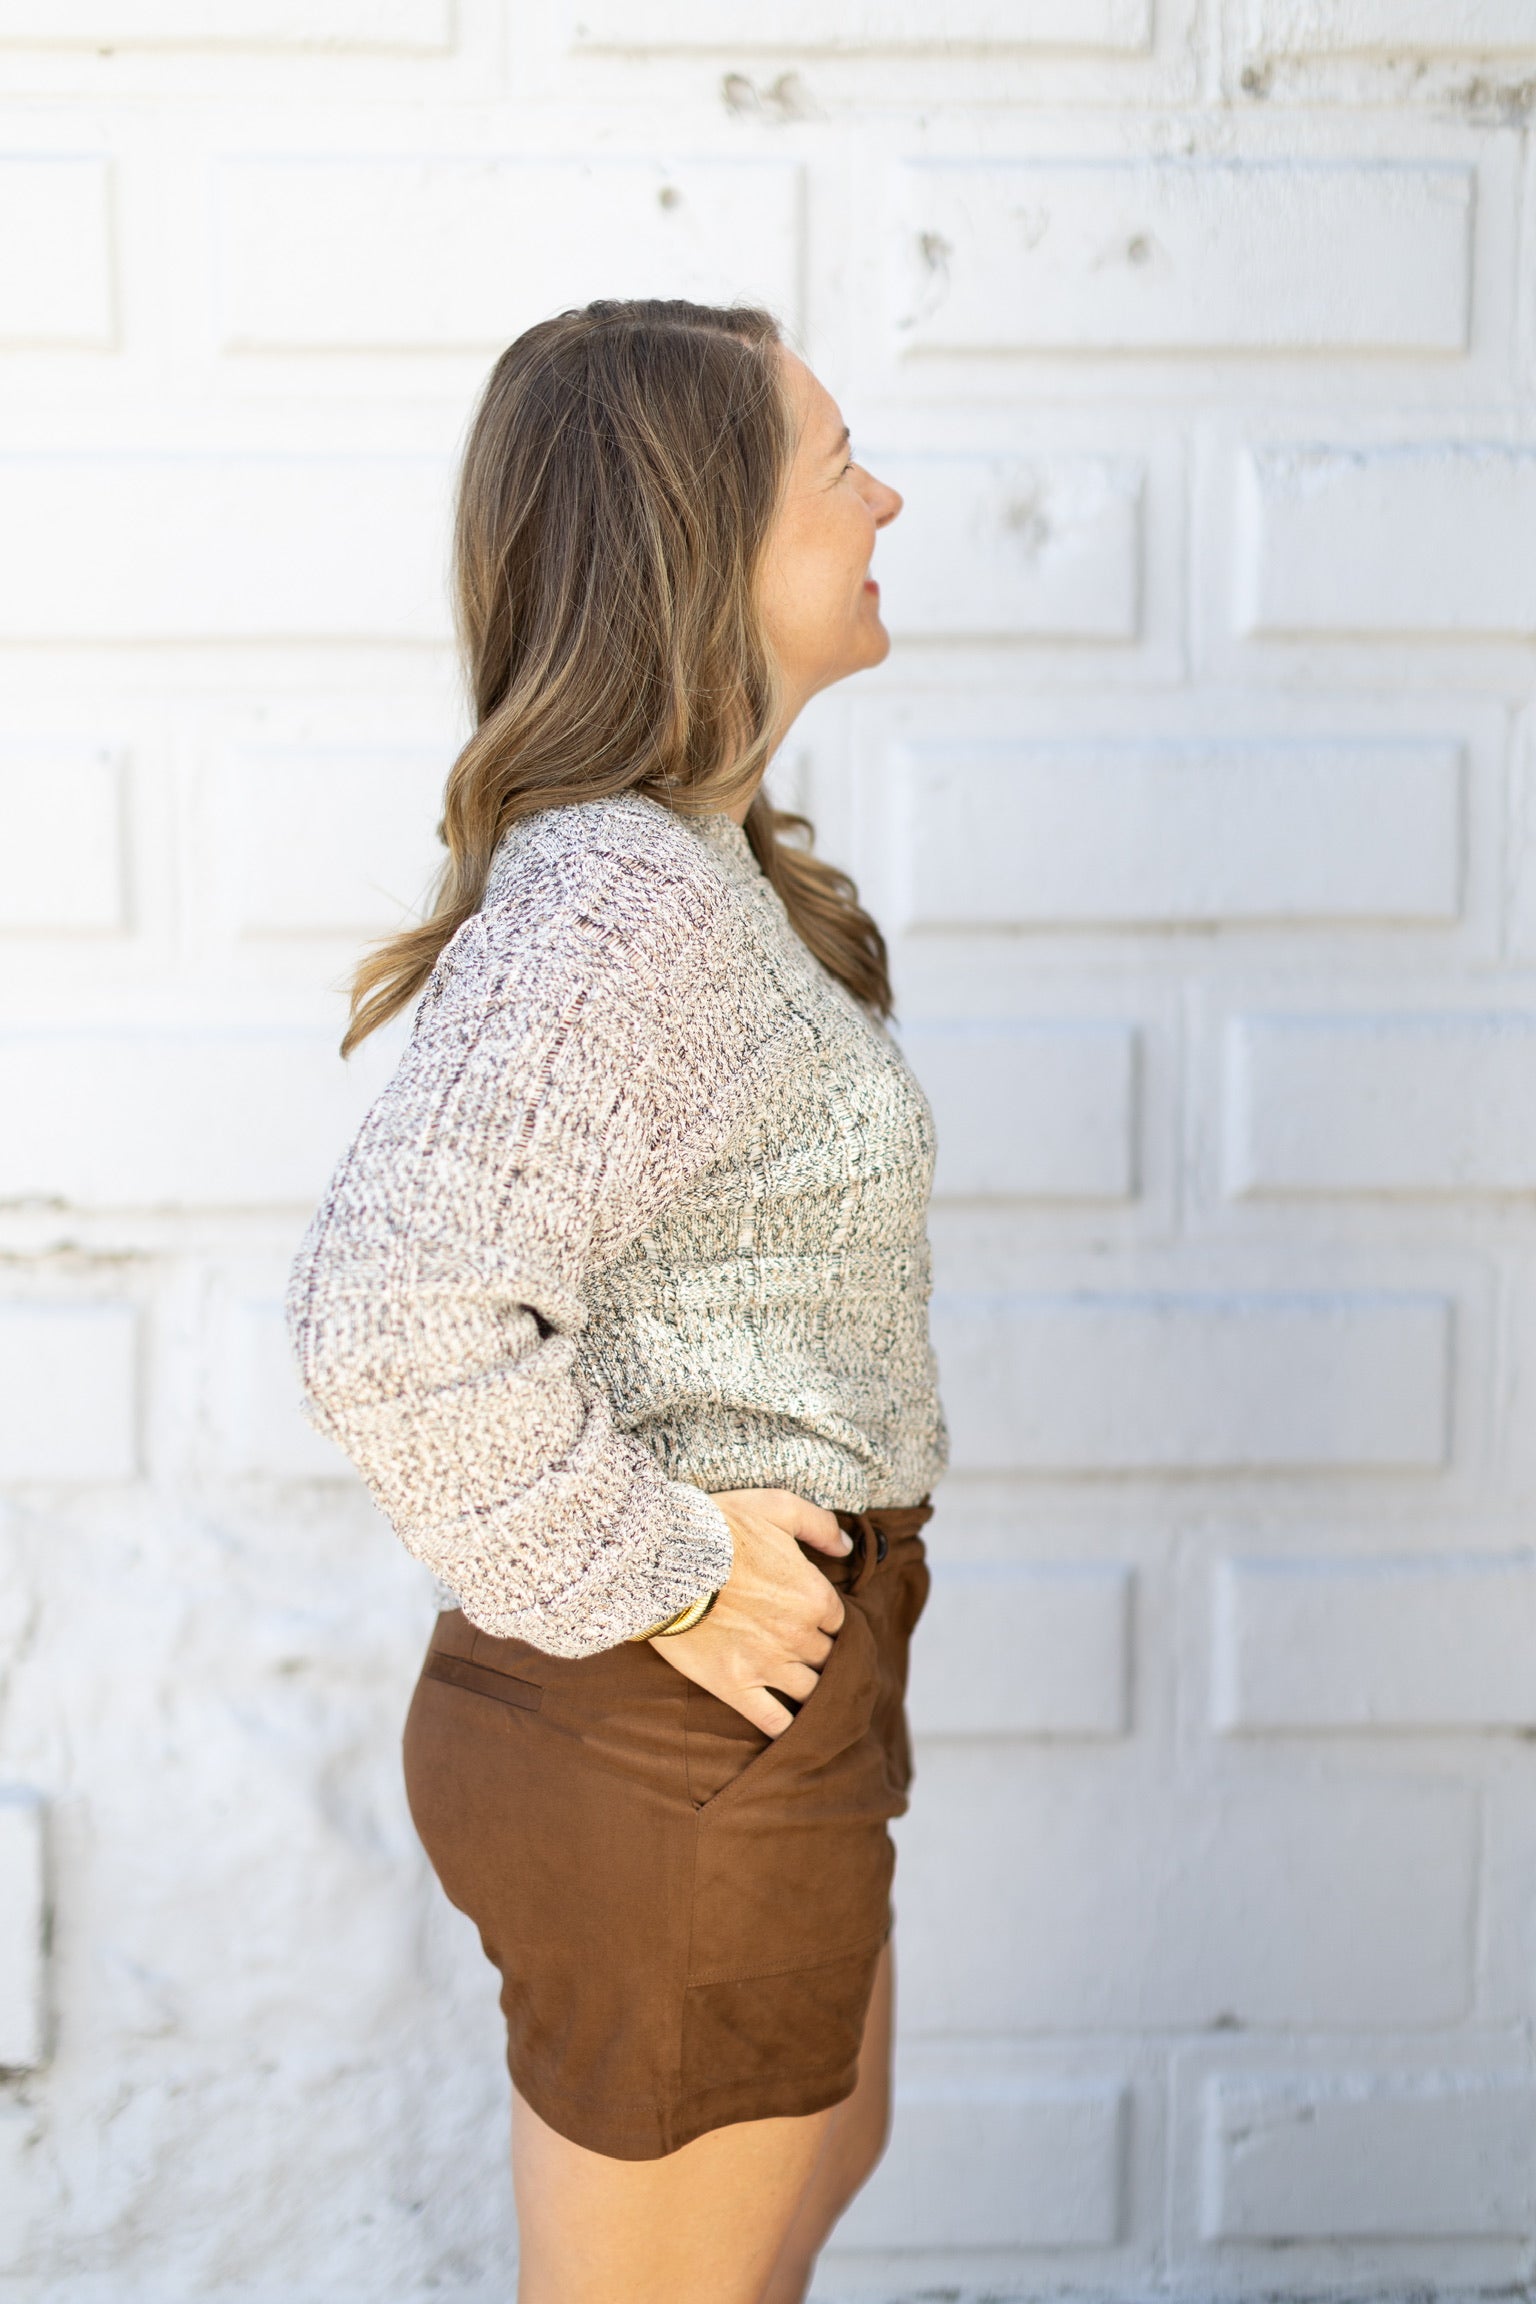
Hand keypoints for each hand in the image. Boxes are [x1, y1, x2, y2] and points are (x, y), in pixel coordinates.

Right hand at [649, 1487, 850, 1737]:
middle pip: (828, 1658)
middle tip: (802, 1651)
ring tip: (801, 1690)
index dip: (825, 1620)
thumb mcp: (776, 1507)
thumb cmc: (719, 1527)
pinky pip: (774, 1722)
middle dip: (820, 1654)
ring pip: (811, 1692)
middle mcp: (799, 1635)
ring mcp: (769, 1665)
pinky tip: (789, 1727)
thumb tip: (848, 1546)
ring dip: (811, 1691)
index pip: (840, 1622)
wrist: (663, 1557)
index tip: (810, 1619)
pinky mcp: (735, 1686)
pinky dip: (787, 1728)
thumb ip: (819, 1525)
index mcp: (814, 1595)